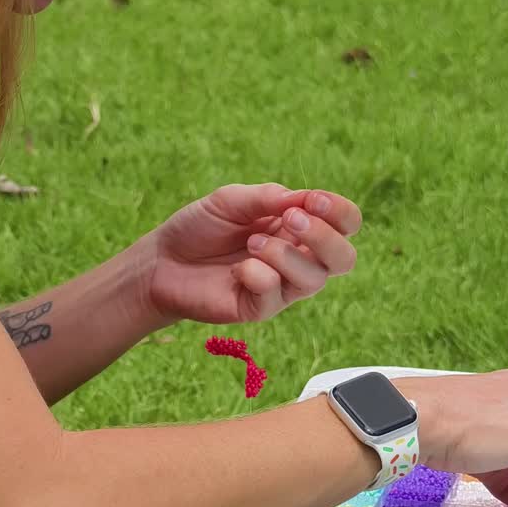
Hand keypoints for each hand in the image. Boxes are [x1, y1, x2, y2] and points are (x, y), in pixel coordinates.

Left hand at [136, 183, 362, 324]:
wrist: (161, 260)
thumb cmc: (200, 228)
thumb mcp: (232, 201)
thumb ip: (270, 198)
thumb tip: (306, 199)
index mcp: (298, 228)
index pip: (345, 224)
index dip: (340, 213)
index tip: (313, 201)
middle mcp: (298, 259)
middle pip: (344, 259)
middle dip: (324, 237)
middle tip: (291, 220)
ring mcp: (281, 287)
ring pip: (315, 279)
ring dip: (285, 255)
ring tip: (252, 244)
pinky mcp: (260, 308)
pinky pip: (275, 293)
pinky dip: (257, 274)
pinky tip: (237, 270)